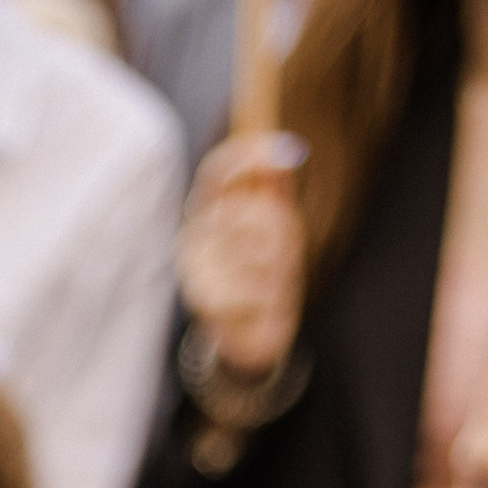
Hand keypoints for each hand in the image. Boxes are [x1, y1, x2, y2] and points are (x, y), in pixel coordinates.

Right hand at [178, 135, 304, 384]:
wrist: (248, 334)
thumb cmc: (260, 275)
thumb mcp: (273, 226)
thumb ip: (276, 190)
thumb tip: (293, 153)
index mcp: (205, 210)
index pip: (218, 172)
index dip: (252, 156)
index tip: (295, 152)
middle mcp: (192, 234)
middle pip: (254, 211)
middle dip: (286, 232)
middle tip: (289, 256)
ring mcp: (195, 268)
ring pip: (261, 253)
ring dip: (282, 272)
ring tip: (275, 286)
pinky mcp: (204, 302)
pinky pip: (254, 289)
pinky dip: (271, 300)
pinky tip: (265, 307)